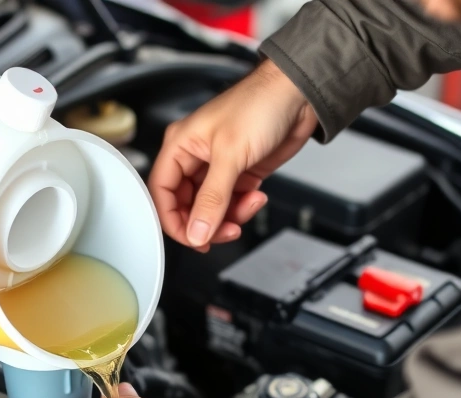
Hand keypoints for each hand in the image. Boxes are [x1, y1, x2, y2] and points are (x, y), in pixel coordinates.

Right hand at [148, 58, 317, 250]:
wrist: (298, 95)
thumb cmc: (260, 103)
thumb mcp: (231, 154)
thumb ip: (212, 198)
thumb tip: (197, 231)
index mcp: (180, 146)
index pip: (162, 193)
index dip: (172, 220)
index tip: (191, 238)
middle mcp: (195, 157)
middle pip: (186, 206)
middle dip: (205, 222)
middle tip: (223, 231)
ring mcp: (218, 167)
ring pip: (211, 208)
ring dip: (230, 216)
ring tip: (248, 205)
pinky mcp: (239, 174)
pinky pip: (232, 203)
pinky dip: (244, 207)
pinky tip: (257, 196)